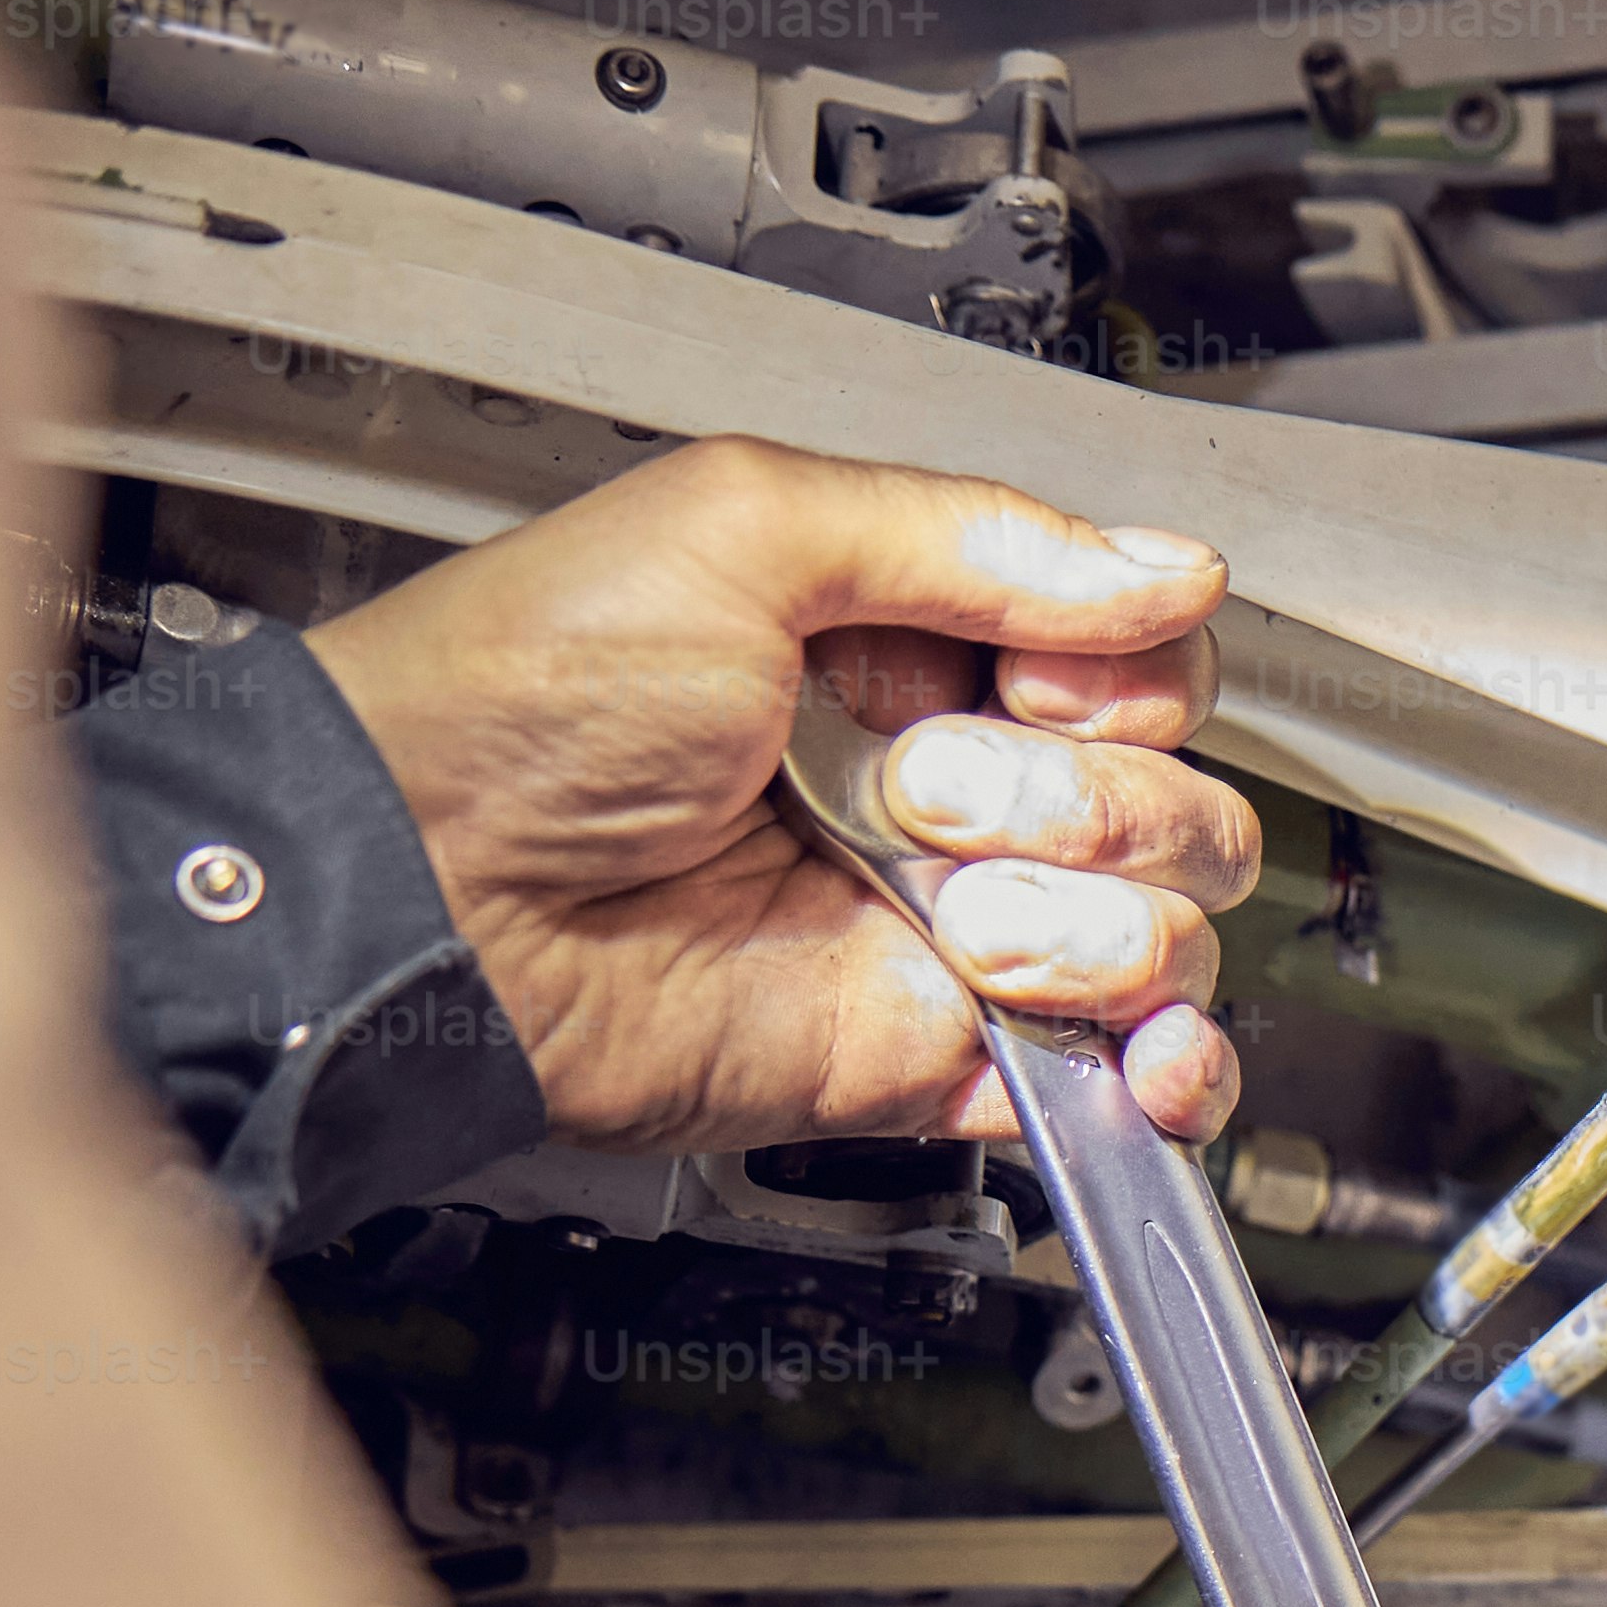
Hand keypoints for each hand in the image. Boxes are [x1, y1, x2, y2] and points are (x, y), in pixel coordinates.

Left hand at [299, 436, 1264, 1154]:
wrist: (433, 892)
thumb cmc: (523, 700)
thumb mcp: (746, 526)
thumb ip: (973, 535)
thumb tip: (1166, 570)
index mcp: (915, 652)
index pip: (1140, 662)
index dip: (1118, 678)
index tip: (1027, 679)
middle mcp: (954, 791)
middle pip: (1173, 798)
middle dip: (1087, 797)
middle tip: (929, 795)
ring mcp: (949, 932)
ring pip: (1168, 933)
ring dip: (1096, 925)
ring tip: (959, 919)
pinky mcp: (930, 1056)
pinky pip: (1115, 1081)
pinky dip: (1165, 1073)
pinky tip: (1136, 1052)